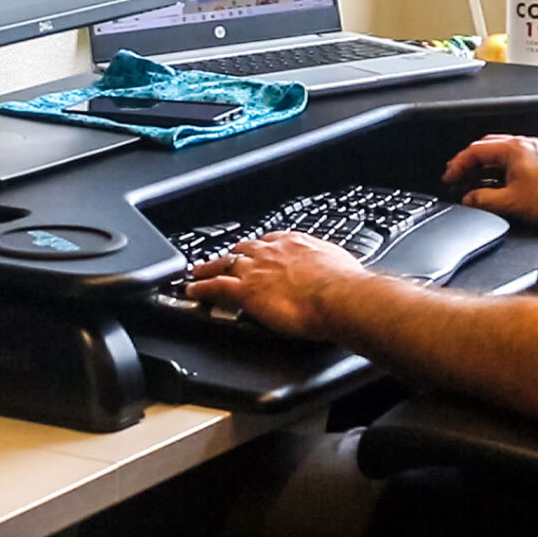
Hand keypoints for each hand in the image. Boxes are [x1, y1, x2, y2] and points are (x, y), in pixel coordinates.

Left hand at [186, 232, 369, 339]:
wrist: (339, 295)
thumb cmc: (345, 283)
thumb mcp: (338, 263)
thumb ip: (328, 264)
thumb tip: (337, 270)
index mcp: (295, 243)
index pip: (271, 241)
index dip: (261, 248)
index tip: (258, 251)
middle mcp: (272, 252)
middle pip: (243, 249)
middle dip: (232, 253)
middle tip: (224, 258)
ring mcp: (256, 269)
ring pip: (224, 264)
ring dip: (209, 268)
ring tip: (197, 272)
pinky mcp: (245, 290)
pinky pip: (215, 287)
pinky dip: (201, 288)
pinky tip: (192, 291)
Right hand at [440, 135, 537, 227]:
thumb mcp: (511, 202)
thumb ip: (483, 199)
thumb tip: (468, 199)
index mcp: (514, 148)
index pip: (475, 150)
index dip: (458, 164)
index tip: (449, 177)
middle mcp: (524, 144)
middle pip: (486, 147)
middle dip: (468, 162)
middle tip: (458, 177)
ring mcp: (534, 151)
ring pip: (500, 153)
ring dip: (484, 167)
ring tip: (474, 184)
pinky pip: (512, 160)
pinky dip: (499, 170)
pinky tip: (497, 186)